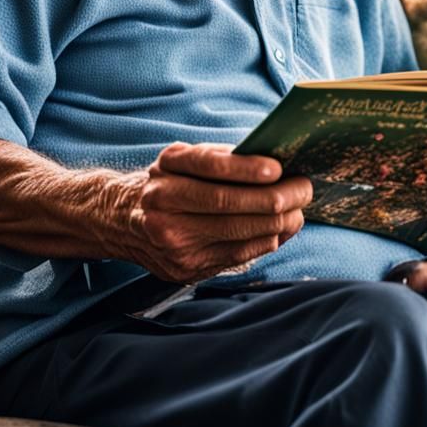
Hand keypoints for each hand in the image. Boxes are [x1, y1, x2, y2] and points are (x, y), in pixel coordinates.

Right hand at [124, 142, 311, 282]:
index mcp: (166, 169)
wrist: (122, 220)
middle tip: (304, 189)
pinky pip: (237, 256)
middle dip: (276, 198)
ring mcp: (172, 241)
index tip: (279, 167)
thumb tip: (277, 167)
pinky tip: (280, 229)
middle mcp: (163, 204)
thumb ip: (222, 158)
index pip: (211, 167)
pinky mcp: (184, 268)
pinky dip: (265, 241)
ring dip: (279, 222)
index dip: (247, 169)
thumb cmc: (170, 181)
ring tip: (299, 210)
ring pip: (238, 234)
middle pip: (229, 205)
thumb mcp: (184, 158)